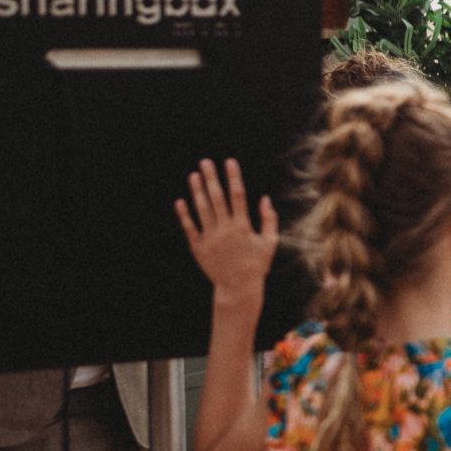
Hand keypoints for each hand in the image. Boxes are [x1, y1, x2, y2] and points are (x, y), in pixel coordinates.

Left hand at [176, 158, 279, 300]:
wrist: (238, 288)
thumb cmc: (256, 265)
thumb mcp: (270, 243)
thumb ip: (269, 220)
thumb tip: (265, 199)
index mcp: (243, 227)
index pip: (238, 196)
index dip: (233, 177)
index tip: (230, 162)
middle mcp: (225, 230)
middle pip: (217, 198)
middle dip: (211, 178)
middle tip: (205, 162)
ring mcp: (210, 238)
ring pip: (202, 210)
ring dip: (197, 191)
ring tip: (193, 175)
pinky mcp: (199, 247)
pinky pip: (190, 227)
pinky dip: (185, 214)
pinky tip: (181, 201)